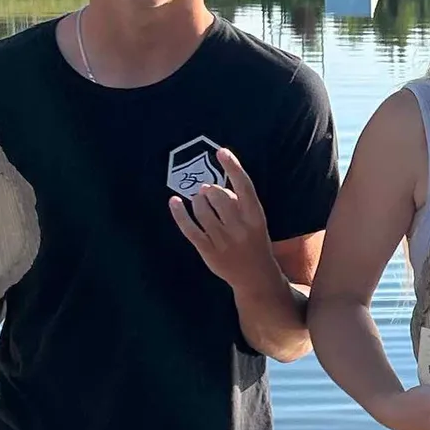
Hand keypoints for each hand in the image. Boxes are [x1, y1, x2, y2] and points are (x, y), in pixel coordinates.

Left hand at [169, 150, 278, 288]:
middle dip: (209, 190)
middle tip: (207, 191)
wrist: (255, 277)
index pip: (244, 186)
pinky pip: (189, 228)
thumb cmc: (254, 242)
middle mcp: (240, 227)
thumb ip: (238, 203)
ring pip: (202, 210)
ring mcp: (223, 240)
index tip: (221, 152)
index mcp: (255, 216)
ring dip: (197, 201)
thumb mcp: (255, 221)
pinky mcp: (207, 250)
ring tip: (199, 201)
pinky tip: (174, 202)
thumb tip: (211, 187)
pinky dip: (180, 213)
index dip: (233, 167)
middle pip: (218, 196)